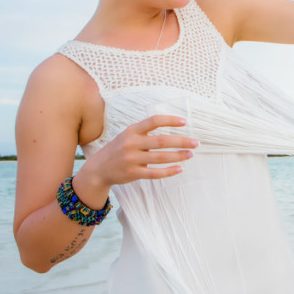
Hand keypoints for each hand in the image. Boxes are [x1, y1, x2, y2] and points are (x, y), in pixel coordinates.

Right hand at [83, 114, 198, 187]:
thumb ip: (145, 132)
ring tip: (190, 154)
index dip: (170, 120)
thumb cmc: (118, 150)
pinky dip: (168, 171)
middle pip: (161, 141)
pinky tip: (179, 169)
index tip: (185, 122)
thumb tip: (171, 127)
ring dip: (178, 156)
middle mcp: (131, 143)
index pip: (153, 121)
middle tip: (196, 143)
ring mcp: (131, 159)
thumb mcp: (127, 135)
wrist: (97, 169)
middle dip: (181, 141)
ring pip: (160, 157)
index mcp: (132, 131)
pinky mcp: (132, 173)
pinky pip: (154, 173)